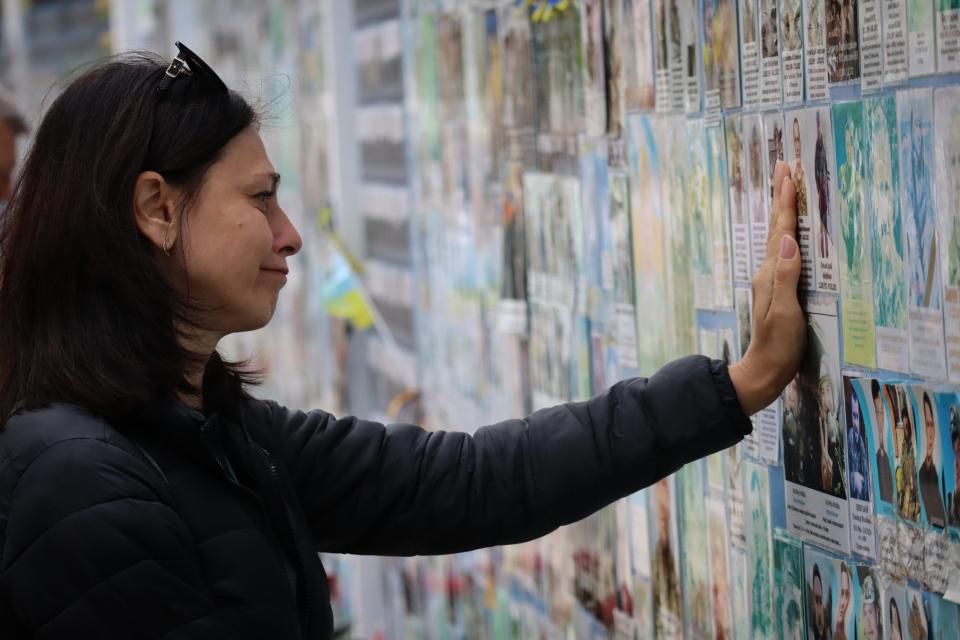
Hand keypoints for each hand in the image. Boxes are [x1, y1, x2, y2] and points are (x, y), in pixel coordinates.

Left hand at [729, 161, 804, 414]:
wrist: (765, 370)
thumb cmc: (777, 344)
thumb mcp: (784, 311)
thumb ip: (786, 276)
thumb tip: (787, 240)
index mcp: (770, 273)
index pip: (780, 230)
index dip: (785, 202)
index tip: (787, 173)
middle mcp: (768, 272)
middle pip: (775, 228)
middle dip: (780, 197)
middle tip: (783, 167)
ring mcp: (771, 281)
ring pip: (777, 237)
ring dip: (781, 212)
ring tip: (785, 189)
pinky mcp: (778, 290)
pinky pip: (782, 253)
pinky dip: (785, 234)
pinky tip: (788, 234)